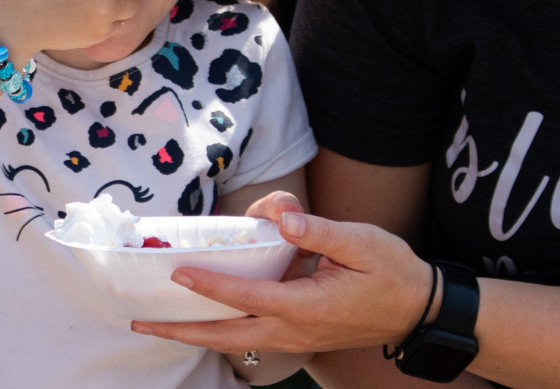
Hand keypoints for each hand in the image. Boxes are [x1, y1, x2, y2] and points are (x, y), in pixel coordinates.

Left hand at [132, 211, 435, 353]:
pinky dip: (221, 331)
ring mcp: (296, 340)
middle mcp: (294, 331)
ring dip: (197, 335)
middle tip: (141, 324)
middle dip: (182, 331)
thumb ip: (319, 231)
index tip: (178, 274)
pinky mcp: (299, 338)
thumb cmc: (393, 272)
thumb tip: (281, 217)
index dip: (210, 286)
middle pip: (227, 336)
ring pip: (236, 342)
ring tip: (159, 326)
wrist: (418, 310)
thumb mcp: (362, 242)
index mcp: (307, 306)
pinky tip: (203, 318)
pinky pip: (251, 339)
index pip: (247, 297)